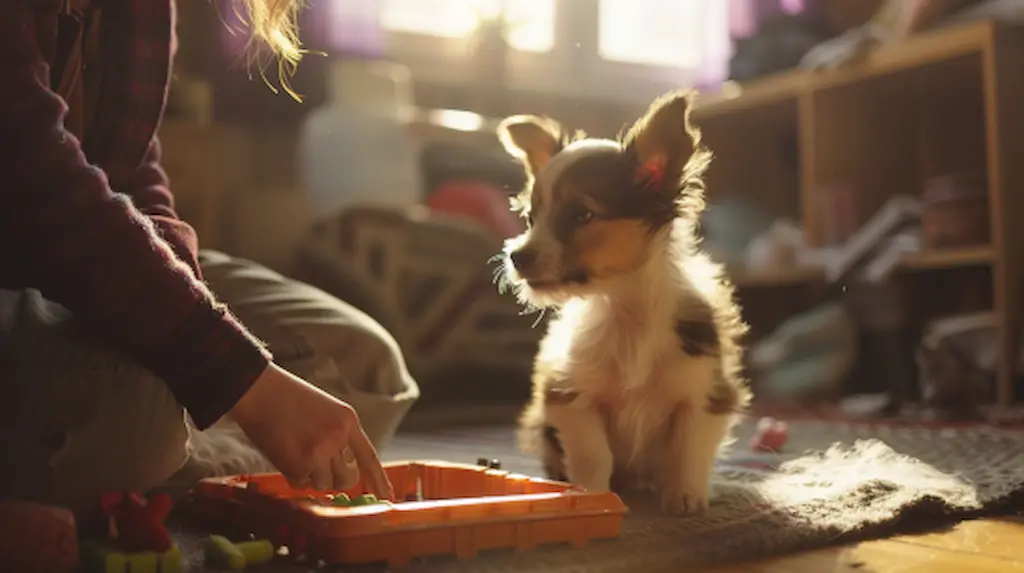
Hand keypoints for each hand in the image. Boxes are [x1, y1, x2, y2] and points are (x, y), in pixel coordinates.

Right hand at [228, 363, 393, 498]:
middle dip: (335, 479)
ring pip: (324, 484)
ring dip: (311, 476)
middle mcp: (338, 437)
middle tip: (319, 468)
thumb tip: (344, 466)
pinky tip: (285, 454)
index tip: (387, 498)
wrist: (259, 390)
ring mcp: (319, 452)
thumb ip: (339, 434)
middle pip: (348, 479)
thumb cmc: (287, 398)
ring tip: (297, 451)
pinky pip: (301, 484)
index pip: (369, 457)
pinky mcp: (298, 464)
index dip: (379, 480)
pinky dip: (293, 476)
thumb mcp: (325, 409)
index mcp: (348, 421)